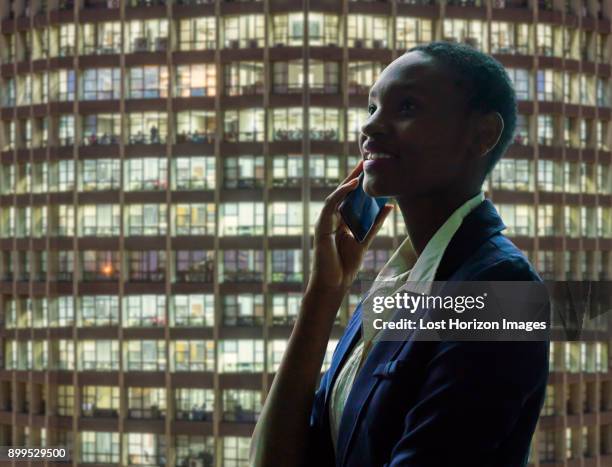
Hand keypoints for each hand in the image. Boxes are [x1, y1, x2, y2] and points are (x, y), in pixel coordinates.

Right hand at [309, 160, 393, 295]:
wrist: (334, 283)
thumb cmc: (346, 264)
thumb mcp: (366, 238)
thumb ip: (376, 222)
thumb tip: (389, 205)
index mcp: (342, 219)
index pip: (352, 196)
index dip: (361, 181)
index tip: (371, 166)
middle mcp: (332, 217)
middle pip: (344, 192)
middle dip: (354, 175)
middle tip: (366, 158)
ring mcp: (325, 221)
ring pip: (337, 195)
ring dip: (349, 180)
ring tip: (361, 167)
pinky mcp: (321, 226)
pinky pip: (330, 205)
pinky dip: (340, 194)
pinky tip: (352, 185)